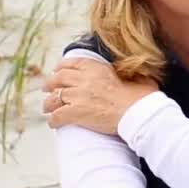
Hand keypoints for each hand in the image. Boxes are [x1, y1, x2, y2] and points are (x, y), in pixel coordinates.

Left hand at [42, 57, 157, 134]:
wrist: (137, 114)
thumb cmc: (141, 98)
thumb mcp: (137, 77)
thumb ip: (129, 73)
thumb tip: (133, 72)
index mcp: (97, 69)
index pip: (73, 63)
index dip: (62, 67)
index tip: (58, 70)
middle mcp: (84, 80)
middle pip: (58, 79)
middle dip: (50, 84)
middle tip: (48, 89)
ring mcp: (78, 96)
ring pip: (54, 98)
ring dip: (49, 103)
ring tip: (48, 108)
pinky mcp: (76, 113)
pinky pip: (57, 116)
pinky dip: (53, 120)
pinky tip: (54, 124)